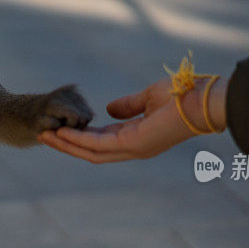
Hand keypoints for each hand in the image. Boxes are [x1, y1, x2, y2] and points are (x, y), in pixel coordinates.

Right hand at [38, 77, 225, 163]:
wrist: (205, 100)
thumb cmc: (183, 96)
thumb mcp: (149, 98)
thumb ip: (128, 106)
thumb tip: (108, 110)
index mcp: (137, 138)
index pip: (101, 142)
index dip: (79, 137)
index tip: (59, 129)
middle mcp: (133, 148)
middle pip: (92, 152)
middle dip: (67, 145)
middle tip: (44, 135)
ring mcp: (134, 148)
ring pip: (92, 152)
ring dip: (67, 144)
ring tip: (46, 135)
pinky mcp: (135, 143)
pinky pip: (100, 144)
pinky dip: (80, 139)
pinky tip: (64, 131)